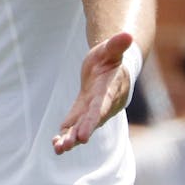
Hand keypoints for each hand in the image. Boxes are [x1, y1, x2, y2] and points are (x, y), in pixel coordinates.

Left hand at [53, 31, 133, 154]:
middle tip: (74, 142)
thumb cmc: (111, 58)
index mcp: (108, 91)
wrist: (111, 69)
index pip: (100, 107)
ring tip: (59, 148)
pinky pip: (74, 126)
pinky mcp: (82, 113)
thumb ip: (117, 45)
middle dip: (83, 131)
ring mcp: (92, 112)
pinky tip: (56, 144)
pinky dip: (65, 135)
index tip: (84, 134)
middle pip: (91, 121)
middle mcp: (102, 106)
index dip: (92, 120)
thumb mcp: (111, 49)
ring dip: (71, 138)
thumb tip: (128, 35)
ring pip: (82, 127)